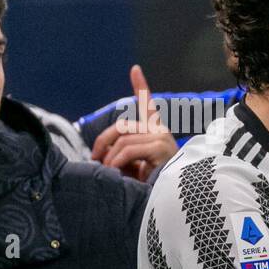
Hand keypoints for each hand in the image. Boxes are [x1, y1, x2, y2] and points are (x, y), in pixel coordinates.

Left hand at [92, 65, 177, 181]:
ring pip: (123, 140)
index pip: (147, 104)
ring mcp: (162, 138)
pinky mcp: (161, 147)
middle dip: (103, 141)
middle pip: (122, 127)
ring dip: (110, 157)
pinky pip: (130, 149)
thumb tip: (99, 156)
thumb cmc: (152, 185)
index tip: (135, 69)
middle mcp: (160, 132)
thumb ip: (120, 156)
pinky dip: (118, 161)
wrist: (173, 199)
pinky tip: (119, 172)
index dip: (141, 86)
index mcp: (155, 133)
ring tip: (109, 172)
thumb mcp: (133, 167)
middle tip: (95, 159)